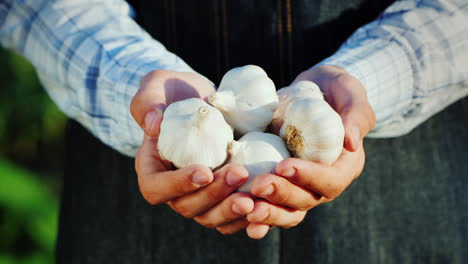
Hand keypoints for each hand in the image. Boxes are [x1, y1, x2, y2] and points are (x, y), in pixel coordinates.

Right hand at [131, 70, 253, 233]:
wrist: (200, 99)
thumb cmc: (173, 92)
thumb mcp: (155, 88)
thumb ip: (149, 103)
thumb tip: (153, 124)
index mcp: (152, 169)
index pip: (156, 188)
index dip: (178, 185)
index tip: (204, 171)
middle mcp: (174, 188)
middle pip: (187, 206)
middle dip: (214, 195)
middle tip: (239, 174)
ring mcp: (198, 195)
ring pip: (210, 216)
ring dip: (231, 209)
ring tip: (254, 197)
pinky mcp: (220, 194)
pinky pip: (230, 215)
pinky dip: (246, 215)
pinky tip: (264, 204)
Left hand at [244, 65, 375, 238]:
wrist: (312, 91)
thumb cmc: (334, 89)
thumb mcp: (349, 92)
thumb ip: (355, 114)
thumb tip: (351, 143)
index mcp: (344, 165)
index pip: (330, 180)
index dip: (308, 177)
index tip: (284, 166)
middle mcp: (322, 182)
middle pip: (305, 199)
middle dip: (281, 195)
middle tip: (258, 185)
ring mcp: (299, 185)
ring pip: (287, 210)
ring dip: (267, 212)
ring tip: (247, 208)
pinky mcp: (280, 182)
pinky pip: (270, 205)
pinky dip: (257, 215)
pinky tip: (242, 216)